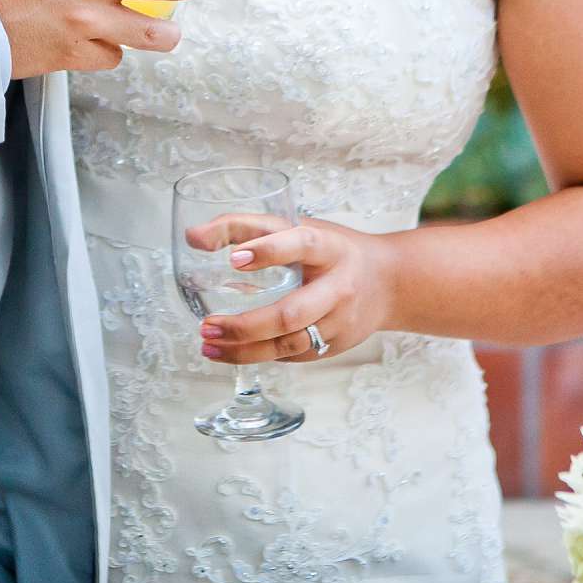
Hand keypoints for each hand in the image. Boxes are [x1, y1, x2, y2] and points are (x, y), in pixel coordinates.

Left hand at [197, 219, 396, 365]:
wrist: (389, 282)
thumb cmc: (333, 249)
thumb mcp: (298, 227)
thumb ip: (247, 227)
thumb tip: (193, 237)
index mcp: (329, 248)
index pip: (301, 244)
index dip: (269, 250)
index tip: (233, 258)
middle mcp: (337, 287)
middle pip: (291, 312)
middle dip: (245, 325)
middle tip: (208, 325)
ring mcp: (339, 321)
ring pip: (290, 343)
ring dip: (246, 349)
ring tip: (210, 346)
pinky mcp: (336, 345)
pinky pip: (295, 355)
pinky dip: (262, 356)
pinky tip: (235, 352)